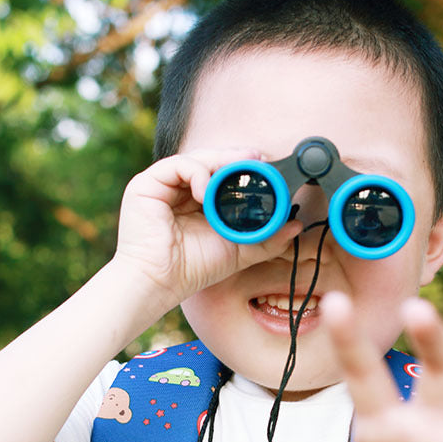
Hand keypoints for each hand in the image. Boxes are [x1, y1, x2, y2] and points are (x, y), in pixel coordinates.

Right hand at [114, 148, 300, 304]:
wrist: (160, 283)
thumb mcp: (238, 250)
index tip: (266, 167)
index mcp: (197, 202)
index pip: (222, 174)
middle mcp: (179, 190)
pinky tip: (206, 191)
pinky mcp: (146, 185)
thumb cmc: (193, 269)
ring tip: (237, 173)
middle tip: (258, 160)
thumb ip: (266, 238)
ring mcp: (162, 185)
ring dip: (219, 163)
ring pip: (196, 159)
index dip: (243, 168)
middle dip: (235, 159)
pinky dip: (196, 173)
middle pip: (210, 162)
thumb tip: (296, 226)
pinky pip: (177, 166)